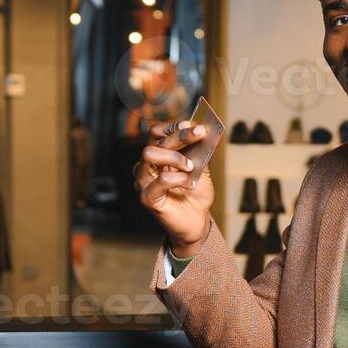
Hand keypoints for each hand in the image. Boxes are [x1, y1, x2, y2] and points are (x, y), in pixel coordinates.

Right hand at [135, 120, 214, 257]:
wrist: (197, 222)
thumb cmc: (196, 195)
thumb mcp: (201, 169)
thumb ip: (199, 151)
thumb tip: (203, 131)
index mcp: (158, 156)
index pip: (157, 133)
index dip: (173, 126)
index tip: (192, 124)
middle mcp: (147, 167)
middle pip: (154, 140)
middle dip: (179, 135)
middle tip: (199, 134)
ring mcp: (144, 182)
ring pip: (149, 154)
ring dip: (174, 156)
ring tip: (190, 166)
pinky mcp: (147, 198)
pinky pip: (159, 181)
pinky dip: (178, 178)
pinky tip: (190, 183)